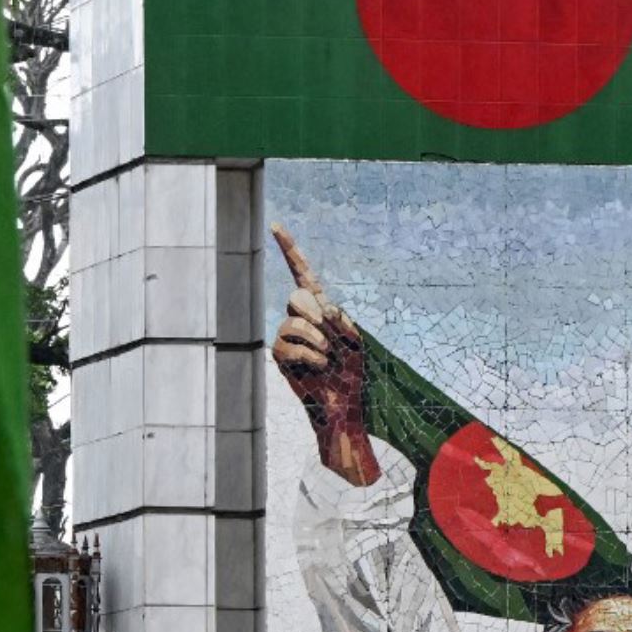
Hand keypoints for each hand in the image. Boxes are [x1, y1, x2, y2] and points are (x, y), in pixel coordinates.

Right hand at [271, 224, 378, 485]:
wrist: (342, 405)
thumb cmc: (352, 373)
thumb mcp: (356, 340)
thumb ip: (340, 319)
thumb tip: (317, 309)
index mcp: (321, 308)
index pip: (302, 273)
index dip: (289, 251)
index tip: (275, 226)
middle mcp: (300, 318)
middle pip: (297, 296)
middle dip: (317, 316)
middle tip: (331, 342)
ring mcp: (287, 336)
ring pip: (293, 322)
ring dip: (318, 341)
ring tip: (328, 359)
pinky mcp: (280, 356)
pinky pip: (287, 345)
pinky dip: (310, 356)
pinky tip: (319, 367)